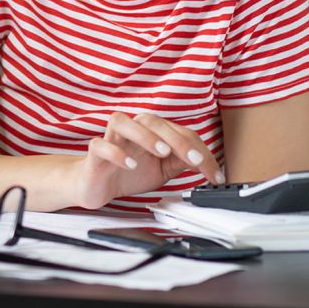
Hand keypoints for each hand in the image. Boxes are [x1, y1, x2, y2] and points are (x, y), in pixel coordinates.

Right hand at [71, 111, 221, 209]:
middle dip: (177, 140)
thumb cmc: (127, 173)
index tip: (214, 174)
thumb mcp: (162, 170)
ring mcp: (110, 139)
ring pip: (122, 122)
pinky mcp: (94, 153)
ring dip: (145, 135)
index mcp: (150, 132)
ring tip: (162, 152)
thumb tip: (206, 162)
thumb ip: (180, 162)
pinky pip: (100, 145)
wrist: (95, 186)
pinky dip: (116, 153)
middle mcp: (130, 130)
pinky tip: (131, 164)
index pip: (177, 132)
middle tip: (195, 161)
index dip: (199, 151)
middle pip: (152, 121)